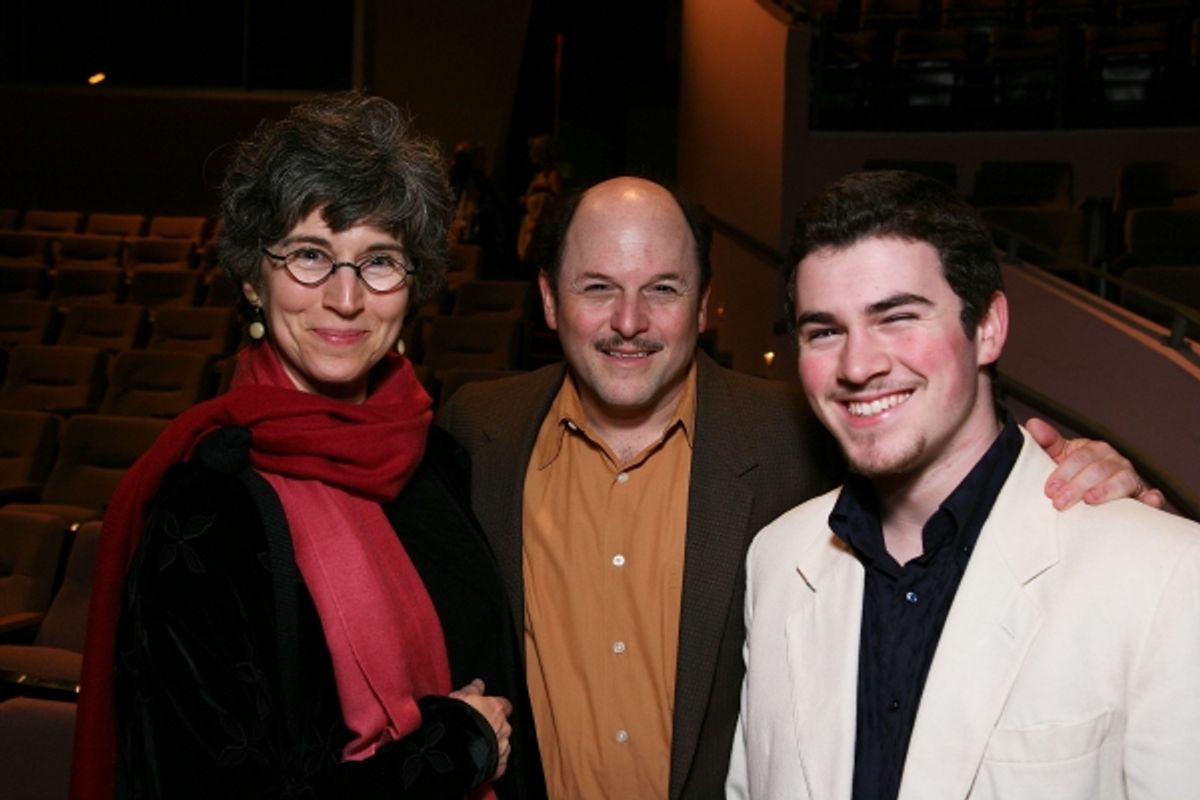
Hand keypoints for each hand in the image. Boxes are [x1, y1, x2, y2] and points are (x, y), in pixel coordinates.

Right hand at [450, 679, 511, 780]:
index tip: (488, 708)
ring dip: (492, 744)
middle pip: (503, 726)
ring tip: (474, 747)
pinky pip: (498, 763)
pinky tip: (479, 761)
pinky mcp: (497, 766)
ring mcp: (502, 748)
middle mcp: (503, 728)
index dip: (496, 707)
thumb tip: (478, 683)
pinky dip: (491, 762)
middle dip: (494, 727)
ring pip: (501, 744)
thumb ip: (472, 689)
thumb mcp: (460, 697)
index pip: (504, 705)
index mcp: (496, 709)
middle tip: (477, 729)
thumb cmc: (457, 720)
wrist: (453, 747)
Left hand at [1027, 417, 1164, 509]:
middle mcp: (1115, 461)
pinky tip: (1148, 502)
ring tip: (1091, 500)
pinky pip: (1151, 496)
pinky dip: (1151, 498)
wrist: (1093, 493)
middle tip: (1059, 503)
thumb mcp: (1059, 457)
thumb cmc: (1074, 474)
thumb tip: (1032, 424)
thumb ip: (1047, 443)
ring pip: (1123, 480)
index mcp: (1095, 450)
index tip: (1048, 489)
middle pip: (1098, 470)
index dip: (1063, 472)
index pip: (1080, 457)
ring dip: (1106, 490)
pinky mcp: (1143, 496)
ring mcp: (1130, 477)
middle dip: (1077, 486)